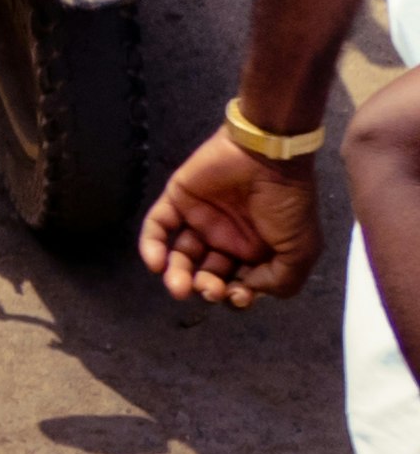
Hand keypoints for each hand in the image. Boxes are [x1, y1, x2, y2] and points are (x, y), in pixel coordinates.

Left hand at [140, 129, 324, 307]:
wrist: (269, 157)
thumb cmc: (288, 204)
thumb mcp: (301, 251)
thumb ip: (281, 280)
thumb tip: (248, 292)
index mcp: (257, 252)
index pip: (237, 284)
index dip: (234, 296)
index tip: (236, 296)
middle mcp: (227, 239)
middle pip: (207, 273)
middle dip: (205, 288)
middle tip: (207, 289)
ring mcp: (201, 220)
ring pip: (181, 255)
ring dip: (177, 275)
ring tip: (179, 286)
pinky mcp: (178, 200)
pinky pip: (158, 226)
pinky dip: (151, 246)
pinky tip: (156, 263)